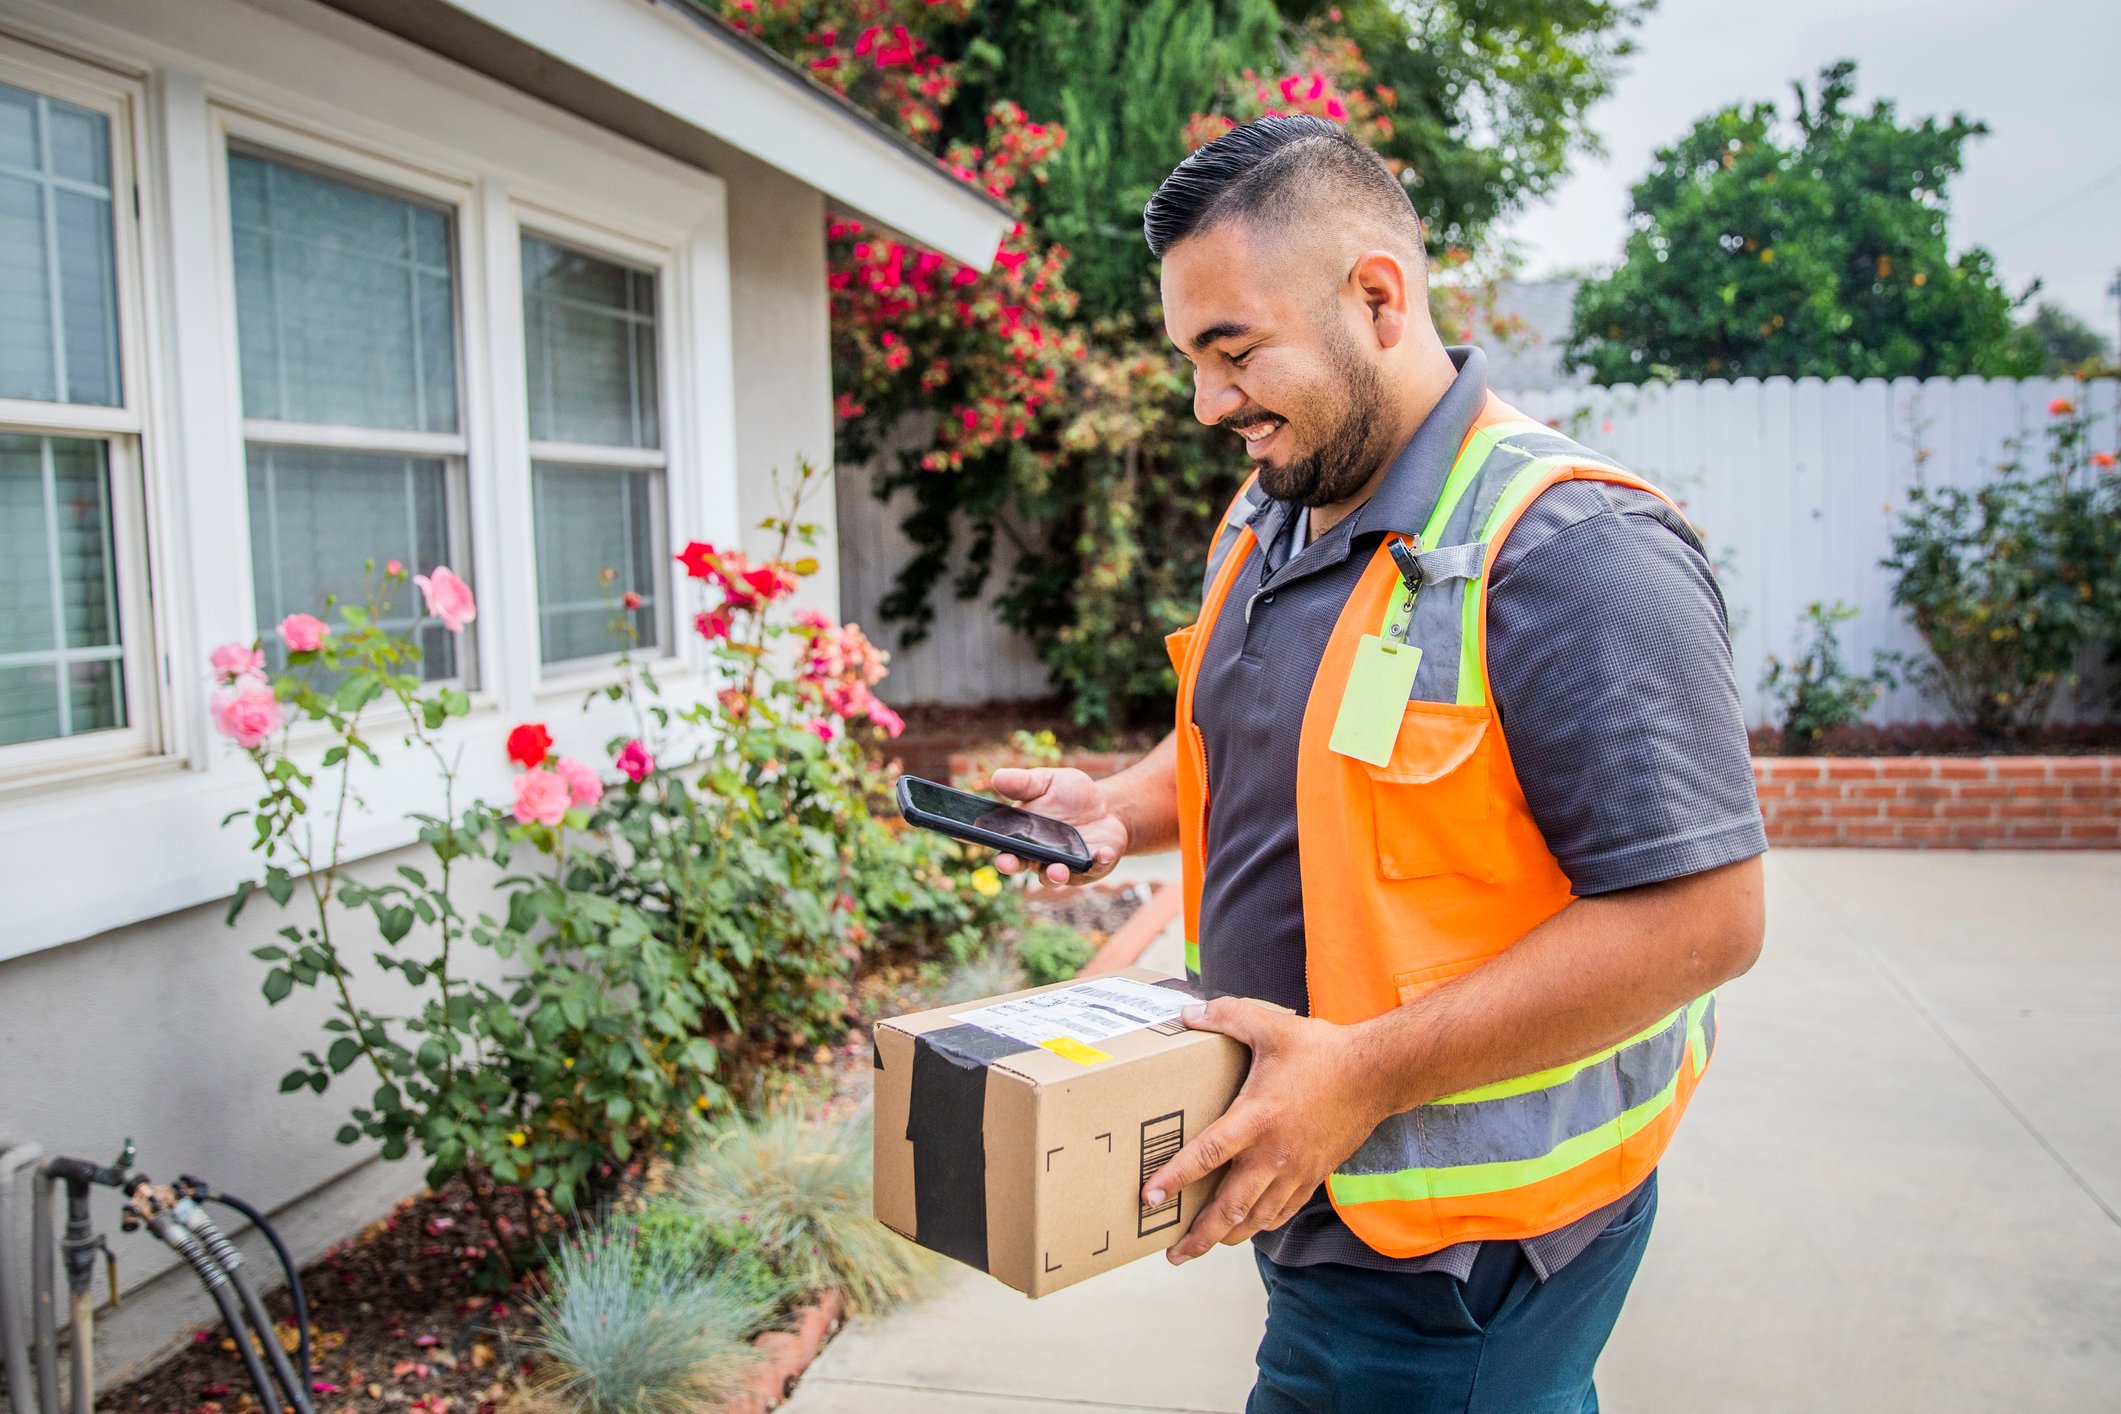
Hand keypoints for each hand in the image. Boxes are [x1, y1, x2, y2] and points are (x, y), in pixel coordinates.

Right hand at [986, 766, 1128, 885]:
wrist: (1107, 807)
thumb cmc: (1069, 796)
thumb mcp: (1047, 781)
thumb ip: (1023, 783)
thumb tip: (996, 777)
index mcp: (1022, 835)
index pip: (998, 842)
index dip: (984, 843)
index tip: (973, 840)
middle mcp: (1039, 855)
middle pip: (1020, 864)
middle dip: (1013, 865)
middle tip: (1007, 862)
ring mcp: (1064, 864)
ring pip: (1053, 876)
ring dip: (1054, 874)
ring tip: (1058, 869)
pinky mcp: (1091, 866)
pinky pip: (1094, 868)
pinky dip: (1098, 862)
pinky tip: (1102, 851)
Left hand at [1140, 997, 1386, 1263]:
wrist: (1376, 1074)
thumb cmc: (1322, 1050)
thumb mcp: (1270, 1025)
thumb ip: (1226, 1015)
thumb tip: (1186, 1012)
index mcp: (1257, 1116)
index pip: (1207, 1155)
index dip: (1175, 1178)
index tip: (1150, 1197)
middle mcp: (1274, 1152)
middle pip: (1229, 1207)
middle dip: (1199, 1236)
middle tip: (1173, 1253)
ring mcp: (1295, 1170)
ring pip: (1255, 1218)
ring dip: (1226, 1236)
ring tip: (1201, 1247)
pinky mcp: (1313, 1176)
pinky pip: (1282, 1211)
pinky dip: (1259, 1224)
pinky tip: (1246, 1228)